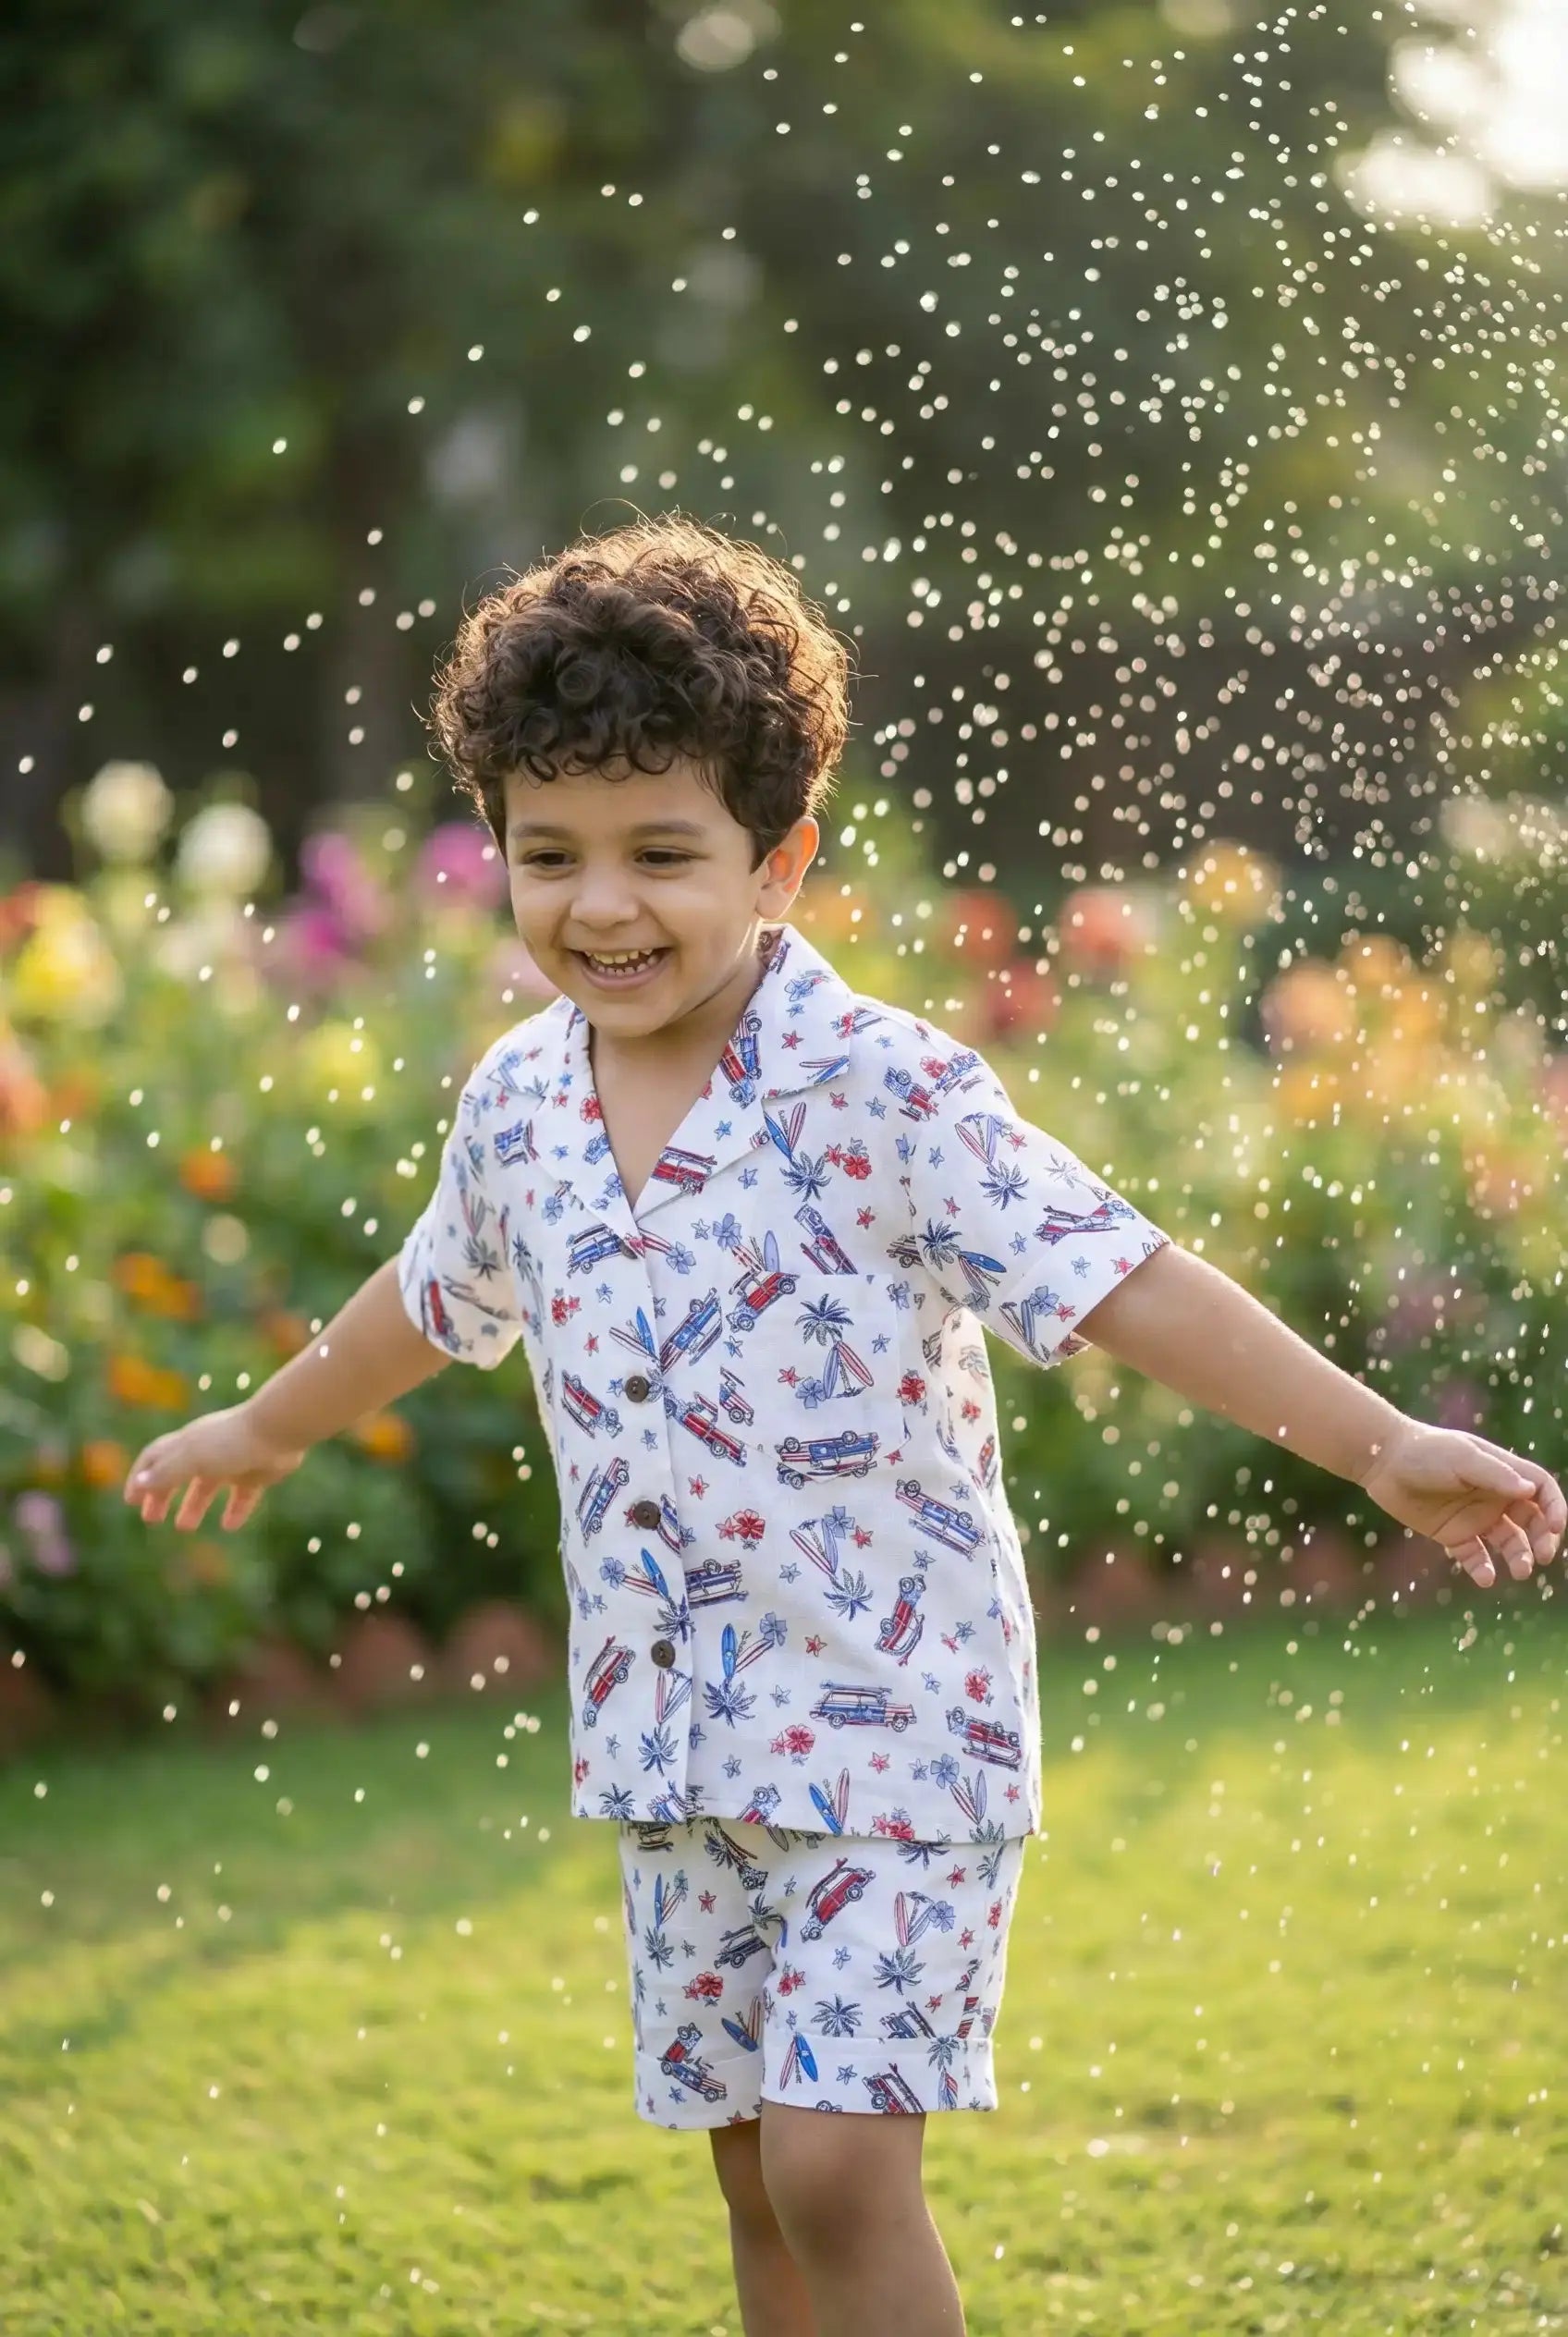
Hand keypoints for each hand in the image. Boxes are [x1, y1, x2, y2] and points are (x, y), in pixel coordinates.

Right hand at [123, 1405, 304, 1531]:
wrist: (278, 1431)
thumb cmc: (230, 1442)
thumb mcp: (192, 1458)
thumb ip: (166, 1472)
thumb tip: (139, 1486)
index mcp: (187, 1443)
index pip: (155, 1458)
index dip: (140, 1478)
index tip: (131, 1501)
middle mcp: (207, 1451)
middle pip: (178, 1475)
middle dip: (162, 1496)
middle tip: (151, 1519)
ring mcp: (233, 1461)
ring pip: (208, 1486)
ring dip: (194, 1506)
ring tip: (185, 1527)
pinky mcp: (257, 1473)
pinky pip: (243, 1495)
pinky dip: (235, 1510)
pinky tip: (230, 1526)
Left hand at [1361, 1418, 1564, 1587]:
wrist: (1382, 1462)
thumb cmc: (1424, 1451)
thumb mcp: (1461, 1457)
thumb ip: (1495, 1474)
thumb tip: (1530, 1491)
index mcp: (1502, 1473)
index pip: (1541, 1490)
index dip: (1555, 1508)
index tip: (1555, 1527)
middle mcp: (1494, 1496)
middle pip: (1532, 1521)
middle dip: (1541, 1539)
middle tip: (1540, 1556)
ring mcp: (1475, 1517)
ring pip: (1509, 1543)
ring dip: (1519, 1557)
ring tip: (1519, 1571)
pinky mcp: (1453, 1535)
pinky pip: (1475, 1557)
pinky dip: (1483, 1569)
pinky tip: (1485, 1577)